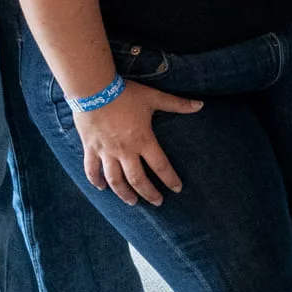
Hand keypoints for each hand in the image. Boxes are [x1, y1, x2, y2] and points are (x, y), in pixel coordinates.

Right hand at [76, 80, 203, 205]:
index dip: (170, 179)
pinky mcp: (90, 148)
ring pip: (115, 180)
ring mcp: (106, 151)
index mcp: (143, 140)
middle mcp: (125, 151)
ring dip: (124, 193)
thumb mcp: (154, 97)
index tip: (177, 189)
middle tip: (157, 202)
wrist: (93, 88)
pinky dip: (95, 180)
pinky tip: (101, 188)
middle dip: (149, 193)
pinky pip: (91, 169)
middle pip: (138, 180)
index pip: (161, 166)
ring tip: (132, 202)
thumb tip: (200, 105)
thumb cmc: (125, 93)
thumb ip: (177, 104)